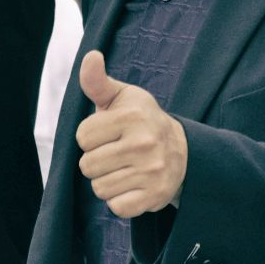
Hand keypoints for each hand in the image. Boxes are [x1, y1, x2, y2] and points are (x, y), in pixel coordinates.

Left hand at [75, 50, 187, 218]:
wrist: (182, 150)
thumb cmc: (142, 121)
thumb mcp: (122, 97)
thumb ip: (97, 81)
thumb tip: (90, 56)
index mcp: (133, 116)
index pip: (82, 137)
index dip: (91, 136)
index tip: (108, 133)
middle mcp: (144, 143)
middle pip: (87, 165)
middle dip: (96, 161)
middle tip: (116, 152)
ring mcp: (152, 172)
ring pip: (99, 188)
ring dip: (107, 181)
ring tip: (124, 168)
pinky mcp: (155, 196)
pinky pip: (116, 207)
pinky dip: (120, 200)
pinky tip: (132, 184)